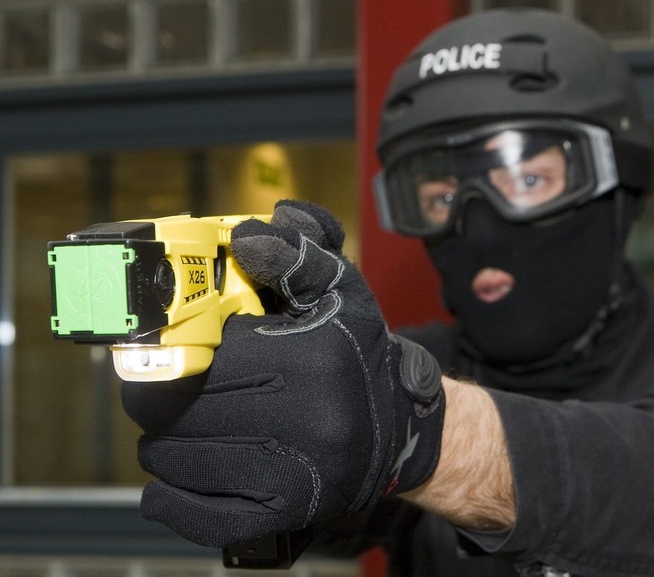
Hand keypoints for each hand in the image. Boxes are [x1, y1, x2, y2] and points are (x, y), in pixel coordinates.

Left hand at [121, 200, 444, 547]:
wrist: (399, 427)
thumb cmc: (358, 355)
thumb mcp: (341, 293)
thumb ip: (297, 256)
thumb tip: (246, 235)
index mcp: (309, 357)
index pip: (199, 356)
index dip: (168, 351)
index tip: (165, 349)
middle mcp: (303, 419)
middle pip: (175, 411)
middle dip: (156, 396)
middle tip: (165, 389)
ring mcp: (293, 472)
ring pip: (178, 459)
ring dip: (163, 441)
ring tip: (181, 427)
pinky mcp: (286, 512)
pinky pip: (202, 516)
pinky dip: (171, 500)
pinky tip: (169, 483)